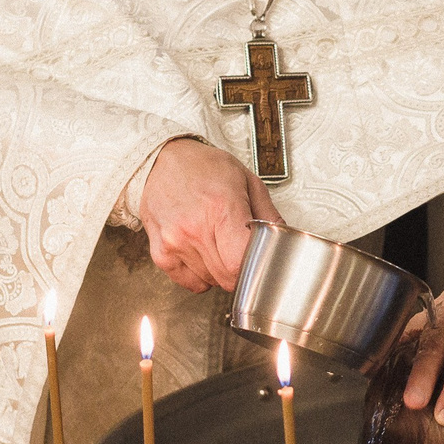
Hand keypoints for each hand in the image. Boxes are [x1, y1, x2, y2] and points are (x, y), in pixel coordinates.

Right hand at [135, 137, 280, 292]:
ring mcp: (174, 242)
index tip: (258, 258)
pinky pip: (189, 283)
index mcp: (221, 209)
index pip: (239, 263)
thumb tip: (284, 238)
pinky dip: (200, 274)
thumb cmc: (204, 167)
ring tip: (217, 243)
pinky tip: (201, 252)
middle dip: (240, 270)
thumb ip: (268, 213)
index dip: (255, 266)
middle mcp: (195, 229)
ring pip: (210, 282)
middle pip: (227, 278)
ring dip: (219, 271)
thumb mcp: (245, 179)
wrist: (162, 160)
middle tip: (240, 250)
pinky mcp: (160, 253)